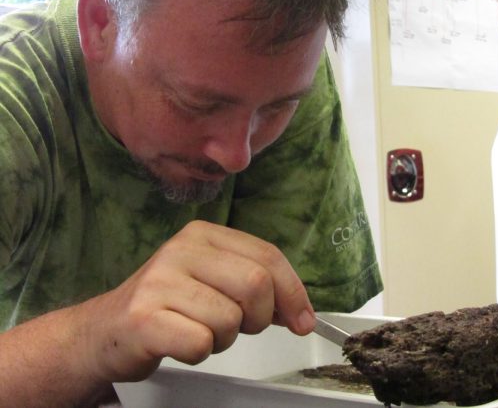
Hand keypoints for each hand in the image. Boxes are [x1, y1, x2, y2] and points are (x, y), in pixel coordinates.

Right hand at [75, 220, 315, 382]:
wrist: (106, 330)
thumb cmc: (167, 306)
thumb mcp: (214, 281)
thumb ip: (256, 285)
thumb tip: (300, 311)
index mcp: (203, 235)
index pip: (268, 256)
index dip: (294, 292)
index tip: (303, 320)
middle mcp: (181, 250)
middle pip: (256, 285)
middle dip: (260, 317)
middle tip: (240, 326)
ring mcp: (159, 282)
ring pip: (231, 318)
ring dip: (224, 338)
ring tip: (198, 330)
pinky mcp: (143, 317)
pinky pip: (201, 342)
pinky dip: (200, 352)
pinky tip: (179, 342)